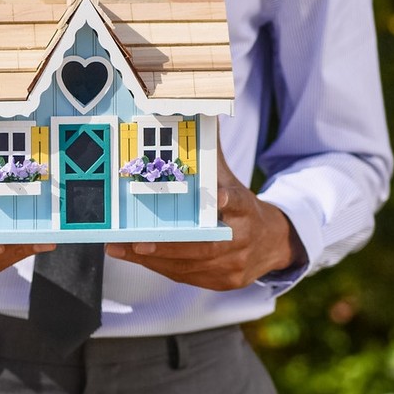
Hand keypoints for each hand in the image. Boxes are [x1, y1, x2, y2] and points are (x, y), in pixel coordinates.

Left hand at [105, 147, 306, 290]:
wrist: (270, 242)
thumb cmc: (239, 204)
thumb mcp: (230, 178)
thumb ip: (211, 152)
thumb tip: (198, 111)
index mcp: (247, 209)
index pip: (240, 203)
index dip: (230, 202)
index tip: (220, 199)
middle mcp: (243, 239)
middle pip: (207, 245)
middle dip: (171, 245)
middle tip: (140, 242)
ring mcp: (234, 265)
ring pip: (190, 265)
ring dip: (154, 258)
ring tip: (122, 248)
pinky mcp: (223, 282)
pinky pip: (185, 276)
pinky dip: (158, 266)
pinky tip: (133, 257)